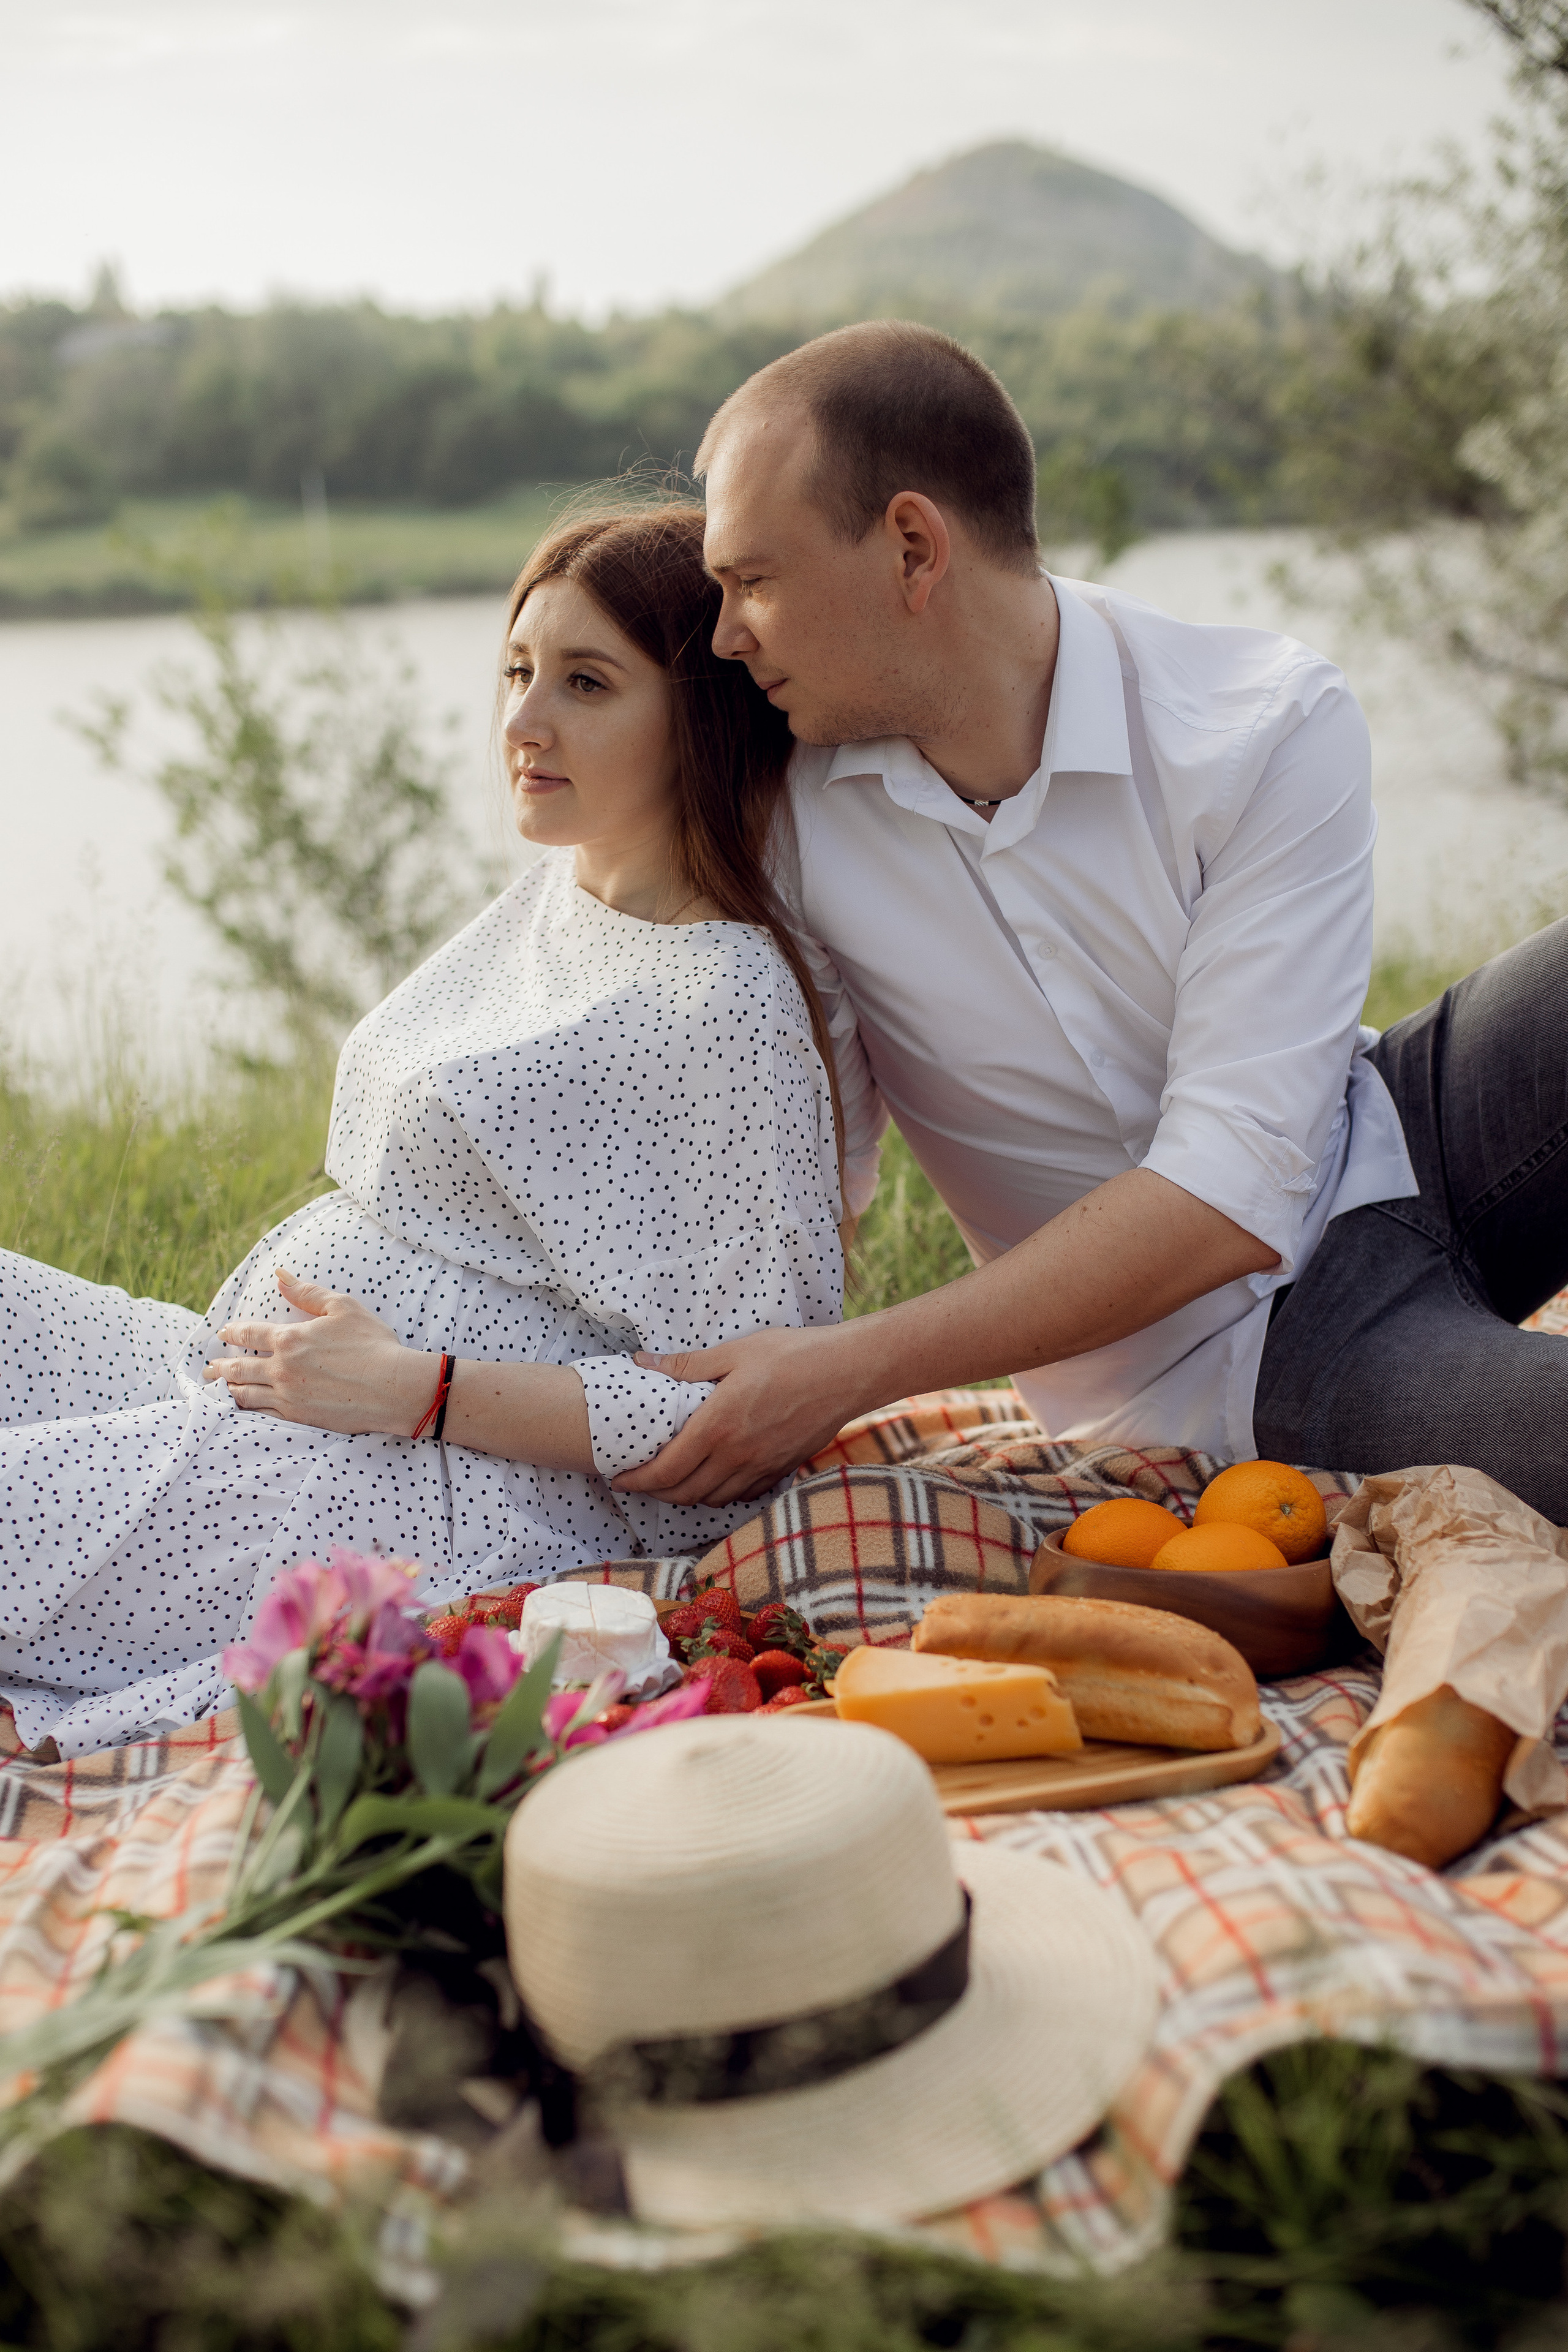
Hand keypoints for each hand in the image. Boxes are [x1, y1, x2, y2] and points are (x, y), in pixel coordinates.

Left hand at [203, 1270, 432, 1435]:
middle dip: (220, 1366)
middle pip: (238, 1368)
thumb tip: (279, 1275)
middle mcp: (282, 1369)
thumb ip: (307, 1292)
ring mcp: (288, 1396)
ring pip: (245, 1394)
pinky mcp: (298, 1417)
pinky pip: (262, 1414)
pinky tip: (242, 1408)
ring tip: (218, 1387)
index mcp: (289, 1338)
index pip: (248, 1334)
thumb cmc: (373, 1344)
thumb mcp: (343, 1308)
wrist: (393, 1387)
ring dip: (228, 1389)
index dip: (232, 1333)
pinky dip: (246, 1409)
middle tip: (208, 1367)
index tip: (223, 1333)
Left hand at [612, 1325, 868, 1505]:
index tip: (619, 1477)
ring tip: (672, 1482)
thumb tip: (643, 1362)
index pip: (666, 1470)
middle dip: (655, 1493)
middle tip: (639, 1482)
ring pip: (713, 1499)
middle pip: (684, 1493)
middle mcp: (736, 1455)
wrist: (847, 1372)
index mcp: (717, 1427)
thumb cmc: (792, 1355)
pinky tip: (716, 1479)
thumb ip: (687, 1365)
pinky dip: (721, 1494)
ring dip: (686, 1496)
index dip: (638, 1480)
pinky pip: (743, 1494)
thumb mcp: (734, 1352)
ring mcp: (761, 1467)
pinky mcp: (781, 1469)